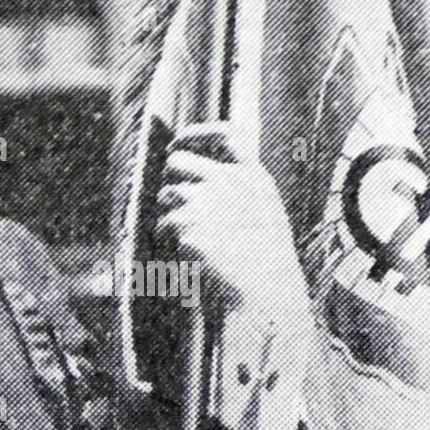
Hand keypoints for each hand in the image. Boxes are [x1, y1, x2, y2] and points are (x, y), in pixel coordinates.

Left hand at [153, 123, 307, 323]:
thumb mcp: (265, 212)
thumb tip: (199, 172)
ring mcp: (205, 202)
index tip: (178, 143)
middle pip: (177, 161)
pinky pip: (163, 224)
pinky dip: (168, 238)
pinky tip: (188, 254)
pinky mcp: (187, 226)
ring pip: (166, 194)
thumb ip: (238, 187)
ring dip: (170, 213)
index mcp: (252, 176)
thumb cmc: (265, 260)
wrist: (266, 295)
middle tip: (177, 203)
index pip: (224, 135)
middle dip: (171, 178)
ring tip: (193, 238)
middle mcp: (227, 182)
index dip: (195, 134)